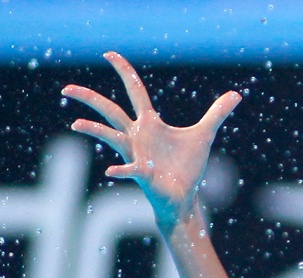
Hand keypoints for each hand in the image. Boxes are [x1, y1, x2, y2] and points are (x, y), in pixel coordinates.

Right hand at [62, 51, 240, 228]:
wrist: (184, 197)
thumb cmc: (187, 168)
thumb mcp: (204, 135)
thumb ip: (217, 114)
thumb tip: (236, 95)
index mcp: (149, 123)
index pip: (134, 90)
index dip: (123, 71)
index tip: (109, 54)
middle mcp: (137, 136)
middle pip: (109, 111)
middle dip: (89, 98)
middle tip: (66, 88)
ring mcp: (136, 154)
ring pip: (110, 138)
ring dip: (94, 131)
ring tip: (76, 124)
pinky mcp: (143, 173)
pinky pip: (129, 169)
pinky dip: (121, 169)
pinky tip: (112, 170)